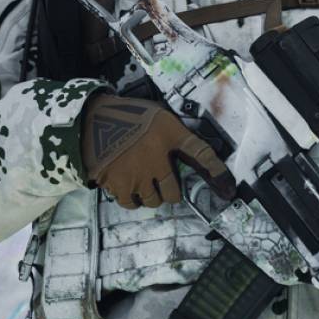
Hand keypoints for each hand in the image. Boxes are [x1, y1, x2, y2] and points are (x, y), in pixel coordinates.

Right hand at [81, 95, 234, 208]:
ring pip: (153, 201)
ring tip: (144, 185)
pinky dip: (133, 200)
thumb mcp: (157, 115)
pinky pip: (131, 204)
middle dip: (170, 191)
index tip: (228, 190)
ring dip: (152, 196)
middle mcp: (158, 159)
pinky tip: (129, 188)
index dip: (217, 172)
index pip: (201, 153)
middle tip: (163, 184)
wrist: (90, 120)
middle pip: (173, 192)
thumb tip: (187, 152)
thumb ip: (173, 132)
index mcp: (169, 136)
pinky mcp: (119, 185)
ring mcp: (138, 176)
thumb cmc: (126, 114)